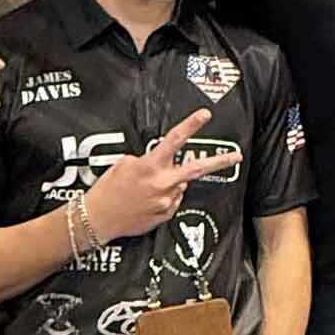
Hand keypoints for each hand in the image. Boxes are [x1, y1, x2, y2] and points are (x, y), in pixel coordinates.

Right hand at [83, 109, 239, 241]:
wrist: (98, 219)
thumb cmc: (108, 190)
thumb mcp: (123, 164)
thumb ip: (148, 160)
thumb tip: (163, 162)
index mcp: (150, 166)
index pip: (175, 140)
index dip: (191, 125)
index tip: (204, 115)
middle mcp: (163, 183)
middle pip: (198, 168)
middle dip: (219, 161)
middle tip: (236, 156)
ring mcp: (166, 200)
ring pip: (180, 185)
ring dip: (171, 182)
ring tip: (146, 188)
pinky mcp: (166, 214)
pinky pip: (173, 200)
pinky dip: (165, 197)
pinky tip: (147, 199)